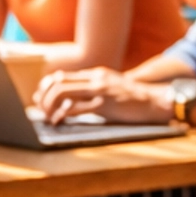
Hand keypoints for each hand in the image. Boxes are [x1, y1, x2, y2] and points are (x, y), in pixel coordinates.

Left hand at [34, 67, 170, 125]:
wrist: (156, 101)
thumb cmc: (134, 99)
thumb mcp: (111, 88)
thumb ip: (94, 91)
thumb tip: (72, 102)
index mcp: (95, 74)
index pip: (62, 76)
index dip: (46, 88)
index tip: (40, 100)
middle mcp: (94, 79)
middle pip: (57, 82)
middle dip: (44, 96)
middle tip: (40, 111)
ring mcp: (99, 91)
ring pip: (62, 92)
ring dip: (49, 105)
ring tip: (48, 117)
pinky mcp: (104, 105)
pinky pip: (76, 108)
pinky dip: (62, 115)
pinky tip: (58, 122)